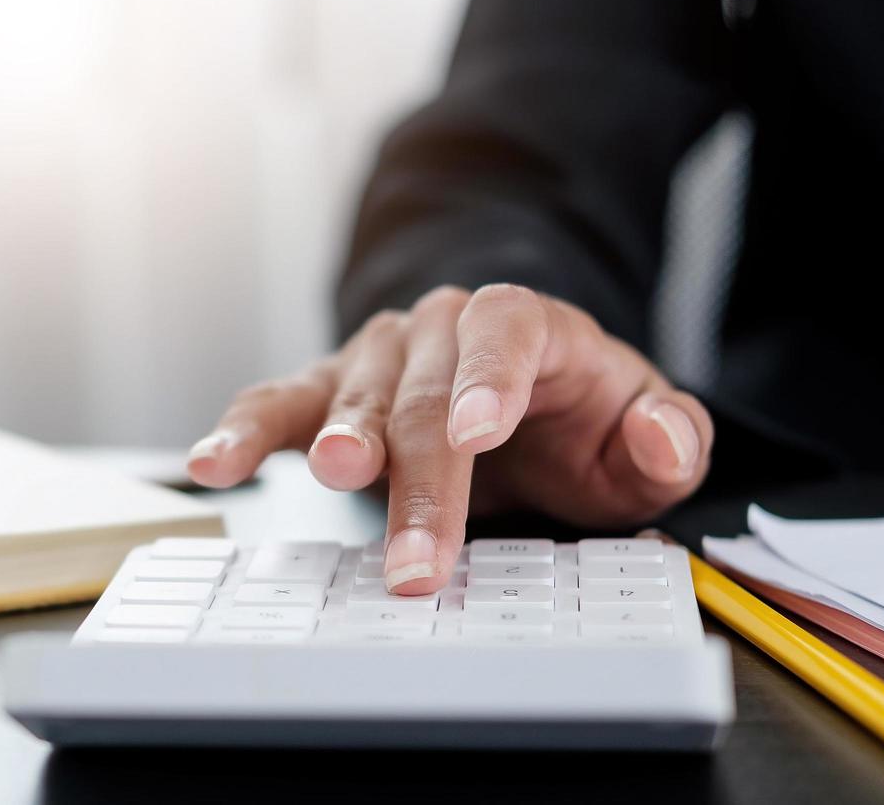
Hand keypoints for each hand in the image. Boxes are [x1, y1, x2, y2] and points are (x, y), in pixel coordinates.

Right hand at [186, 284, 713, 594]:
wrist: (512, 401)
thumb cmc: (576, 423)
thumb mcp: (640, 434)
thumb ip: (669, 437)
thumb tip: (663, 437)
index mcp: (523, 323)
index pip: (506, 328)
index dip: (488, 377)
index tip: (479, 433)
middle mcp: (438, 328)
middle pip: (424, 393)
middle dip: (423, 480)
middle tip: (421, 561)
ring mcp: (374, 357)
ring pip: (352, 397)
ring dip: (341, 446)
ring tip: (335, 478)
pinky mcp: (324, 394)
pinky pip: (278, 405)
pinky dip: (244, 432)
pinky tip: (214, 466)